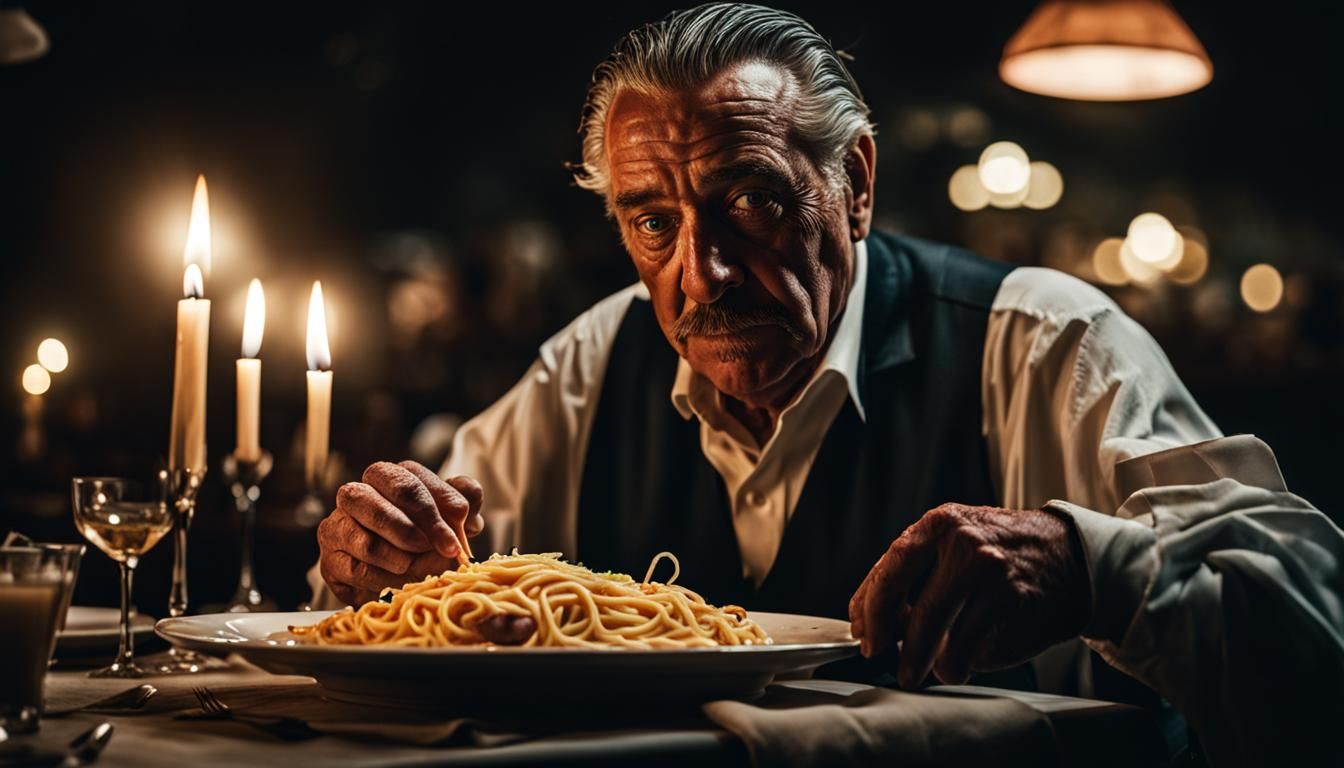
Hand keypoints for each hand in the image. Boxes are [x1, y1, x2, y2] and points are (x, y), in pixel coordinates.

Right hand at [318, 460, 485, 605]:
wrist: (395, 582)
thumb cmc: (427, 543)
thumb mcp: (453, 521)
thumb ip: (464, 503)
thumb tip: (466, 507)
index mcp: (390, 477)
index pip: (411, 477)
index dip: (440, 501)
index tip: (461, 527)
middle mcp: (359, 493)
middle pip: (379, 498)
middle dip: (418, 525)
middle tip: (442, 549)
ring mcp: (339, 524)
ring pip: (363, 536)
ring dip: (396, 555)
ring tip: (415, 566)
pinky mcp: (330, 557)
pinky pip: (354, 568)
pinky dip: (381, 579)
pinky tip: (396, 582)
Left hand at [848, 503, 1089, 688]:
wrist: (1067, 555)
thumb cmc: (998, 555)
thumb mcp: (954, 543)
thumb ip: (916, 573)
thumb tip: (873, 619)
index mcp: (940, 524)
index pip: (890, 569)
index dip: (870, 606)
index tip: (862, 632)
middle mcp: (964, 543)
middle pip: (914, 608)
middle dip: (894, 644)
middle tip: (884, 660)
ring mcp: (991, 572)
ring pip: (939, 632)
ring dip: (923, 661)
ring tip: (918, 671)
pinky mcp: (1012, 600)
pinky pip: (969, 646)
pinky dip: (956, 663)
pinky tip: (956, 664)